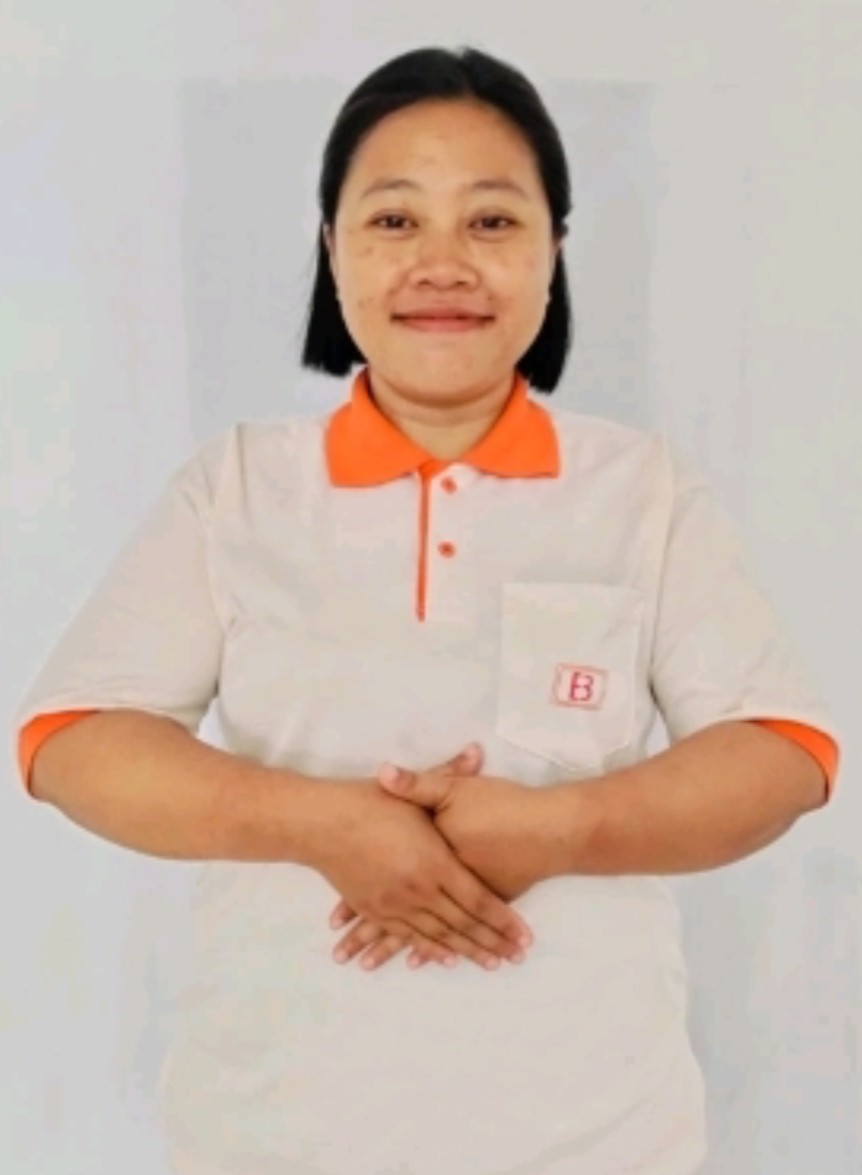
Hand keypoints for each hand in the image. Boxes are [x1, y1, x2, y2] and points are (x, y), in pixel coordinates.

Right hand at [312, 748, 533, 973]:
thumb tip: (476, 751)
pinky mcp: (376, 909)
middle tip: (516, 958)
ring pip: (438, 935)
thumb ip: (448, 774)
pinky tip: (444, 959)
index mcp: (434, 862)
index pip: (479, 899)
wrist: (321, 824)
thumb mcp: (412, 791)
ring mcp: (396, 905)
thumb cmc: (368, 803)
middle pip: (463, 924)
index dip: (504, 920)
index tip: (524, 936)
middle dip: (492, 942)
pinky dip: (429, 949)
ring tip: (490, 964)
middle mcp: (419, 890)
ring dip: (466, 951)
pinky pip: (408, 936)